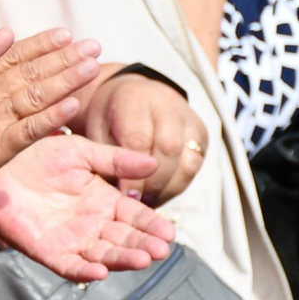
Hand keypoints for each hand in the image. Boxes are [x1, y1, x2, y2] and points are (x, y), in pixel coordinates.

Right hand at [0, 29, 100, 239]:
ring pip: (37, 95)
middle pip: (30, 71)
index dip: (39, 44)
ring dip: (68, 78)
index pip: (8, 55)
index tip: (64, 33)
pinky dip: (54, 116)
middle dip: (64, 56)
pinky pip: (31, 130)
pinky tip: (75, 104)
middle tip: (93, 44)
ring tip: (93, 65)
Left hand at [0, 136, 176, 281]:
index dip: (151, 225)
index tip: (169, 232)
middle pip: (123, 239)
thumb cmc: (36, 157)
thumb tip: (153, 162)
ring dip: (122, 259)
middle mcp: (92, 224)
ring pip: (103, 255)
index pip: (134, 216)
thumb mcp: (79, 152)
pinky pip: (69, 266)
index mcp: (103, 200)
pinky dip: (84, 271)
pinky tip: (100, 272)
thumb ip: (114, 160)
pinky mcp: (47, 252)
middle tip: (161, 250)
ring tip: (142, 260)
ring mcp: (71, 240)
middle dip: (143, 245)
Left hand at [80, 70, 209, 203]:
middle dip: (153, 183)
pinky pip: (194, 167)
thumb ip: (106, 159)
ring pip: (188, 162)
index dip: (133, 175)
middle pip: (169, 150)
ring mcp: (189, 120)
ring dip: (168, 188)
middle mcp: (168, 106)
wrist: (132, 97)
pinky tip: (159, 194)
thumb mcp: (96, 132)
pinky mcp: (202, 135)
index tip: (125, 197)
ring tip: (148, 201)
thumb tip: (120, 196)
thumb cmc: (109, 118)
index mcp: (134, 100)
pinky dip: (177, 185)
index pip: (139, 141)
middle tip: (138, 202)